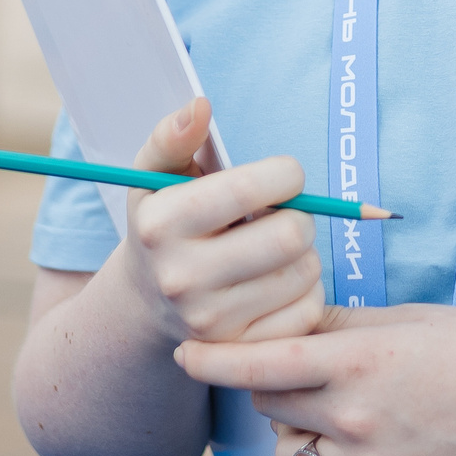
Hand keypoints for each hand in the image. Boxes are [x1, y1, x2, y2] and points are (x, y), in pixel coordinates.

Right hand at [117, 97, 325, 347]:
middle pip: (289, 235)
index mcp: (162, 224)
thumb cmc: (163, 223)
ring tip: (275, 249)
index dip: (285, 173)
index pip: (250, 189)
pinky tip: (279, 281)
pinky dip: (306, 291)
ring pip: (305, 272)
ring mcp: (211, 321)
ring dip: (303, 254)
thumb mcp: (153, 176)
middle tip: (283, 213)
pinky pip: (309, 310)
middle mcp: (181, 277)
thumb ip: (173, 136)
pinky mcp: (240, 350)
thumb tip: (200, 106)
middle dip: (300, 215)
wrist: (146, 304)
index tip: (283, 176)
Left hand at [175, 304, 455, 455]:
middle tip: (310, 373)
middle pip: (270, 402)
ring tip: (336, 416)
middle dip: (274, 384)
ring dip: (297, 434)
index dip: (213, 360)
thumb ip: (342, 327)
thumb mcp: (408, 318)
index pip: (260, 362)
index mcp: (358, 361)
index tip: (186, 356)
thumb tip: (290, 326)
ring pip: (291, 453)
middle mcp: (355, 417)